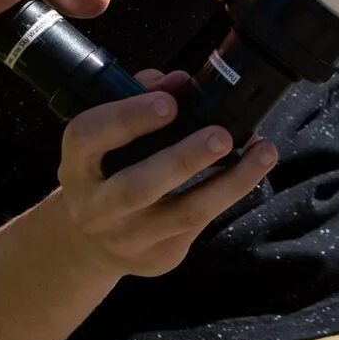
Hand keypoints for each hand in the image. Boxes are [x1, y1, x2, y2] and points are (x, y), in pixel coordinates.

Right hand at [55, 70, 275, 277]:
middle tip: (222, 135)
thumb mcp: (106, 139)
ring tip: (262, 153)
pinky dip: (229, 194)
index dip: (128, 118)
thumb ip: (138, 99)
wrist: (90, 244)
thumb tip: (179, 81)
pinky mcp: (158, 257)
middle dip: (184, 159)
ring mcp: (126, 238)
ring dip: (229, 182)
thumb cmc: (106, 172)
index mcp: (76, 166)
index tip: (169, 103)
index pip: (89, 137)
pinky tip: (251, 171)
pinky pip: (199, 225)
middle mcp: (95, 207)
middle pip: (138, 187)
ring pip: (183, 214)